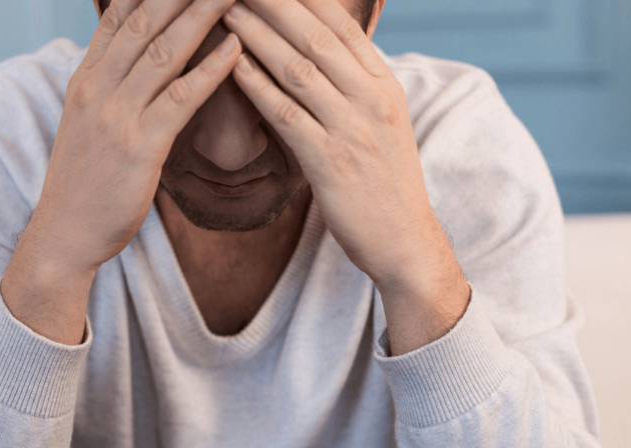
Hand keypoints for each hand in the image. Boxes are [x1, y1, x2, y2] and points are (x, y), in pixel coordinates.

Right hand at [2, 0, 242, 343]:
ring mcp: (116, 116)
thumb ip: (111, 86)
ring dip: (202, 13)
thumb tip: (138, 58)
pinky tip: (236, 47)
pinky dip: (210, 69)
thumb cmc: (85, 182)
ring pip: (164, 51)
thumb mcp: (89, 123)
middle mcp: (97, 88)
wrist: (64, 235)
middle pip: (144, 20)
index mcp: (86, 79)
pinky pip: (180, 99)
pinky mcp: (140, 148)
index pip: (120, 16)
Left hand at [222, 0, 469, 353]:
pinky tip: (230, 65)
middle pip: (317, 36)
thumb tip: (322, 53)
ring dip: (257, 34)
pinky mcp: (331, 162)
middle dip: (275, 2)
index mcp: (385, 85)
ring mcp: (353, 129)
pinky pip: (286, 114)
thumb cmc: (384, 183)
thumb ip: (355, 86)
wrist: (405, 241)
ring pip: (298, 68)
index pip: (342, 25)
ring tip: (224, 9)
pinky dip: (256, 85)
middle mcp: (373, 99)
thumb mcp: (381, 124)